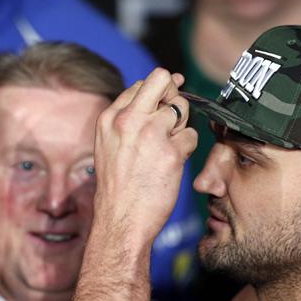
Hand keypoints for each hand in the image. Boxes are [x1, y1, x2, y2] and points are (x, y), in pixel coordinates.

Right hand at [93, 68, 196, 245]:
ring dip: (180, 127)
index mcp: (110, 118)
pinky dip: (186, 150)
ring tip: (165, 150)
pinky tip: (170, 165)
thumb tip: (159, 93)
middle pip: (162, 80)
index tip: (162, 108)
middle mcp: (128, 120)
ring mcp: (150, 134)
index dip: (157, 95)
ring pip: (181, 108)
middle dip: (173, 94)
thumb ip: (129, 119)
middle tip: (171, 120)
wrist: (120, 220)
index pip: (141, 85)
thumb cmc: (118, 187)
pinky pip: (191, 136)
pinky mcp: (171, 152)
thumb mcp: (109, 146)